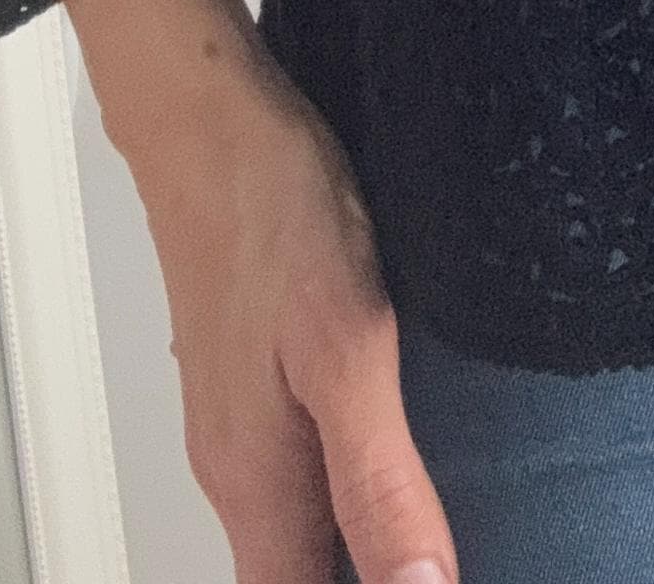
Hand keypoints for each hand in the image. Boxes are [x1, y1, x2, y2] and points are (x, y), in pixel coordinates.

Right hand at [60, 0, 455, 583]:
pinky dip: (347, 484)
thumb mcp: (348, 344)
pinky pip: (299, 466)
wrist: (209, 116)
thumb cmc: (271, 209)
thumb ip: (378, 477)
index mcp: (258, 483)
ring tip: (438, 527)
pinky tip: (401, 450)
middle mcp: (239, 467)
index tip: (435, 576)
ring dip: (360, 541)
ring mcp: (241, 421)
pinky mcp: (254, 375)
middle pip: (298, 573)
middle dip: (371, 573)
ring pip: (298, 526)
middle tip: (445, 551)